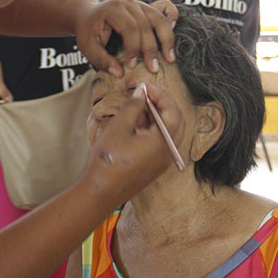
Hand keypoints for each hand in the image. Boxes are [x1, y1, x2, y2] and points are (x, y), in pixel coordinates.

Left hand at [74, 0, 176, 76]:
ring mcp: (139, 3)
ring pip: (158, 19)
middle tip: (154, 69)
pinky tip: (172, 40)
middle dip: (151, 49)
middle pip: (145, 25)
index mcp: (113, 9)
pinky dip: (170, 24)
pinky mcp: (146, 7)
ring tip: (170, 59)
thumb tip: (119, 73)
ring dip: (167, 39)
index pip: (129, 28)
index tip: (132, 65)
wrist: (88, 14)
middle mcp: (128, 3)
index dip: (133, 48)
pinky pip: (164, 13)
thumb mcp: (87, 46)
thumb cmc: (87, 31)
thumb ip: (101, 59)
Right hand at [84, 82, 184, 203]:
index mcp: (163, 142)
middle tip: (145, 93)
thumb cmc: (109, 161)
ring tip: (137, 106)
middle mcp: (168, 152)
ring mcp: (163, 160)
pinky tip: (135, 122)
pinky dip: (153, 127)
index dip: (160, 94)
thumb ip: (133, 106)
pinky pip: (161, 141)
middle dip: (162, 103)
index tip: (145, 85)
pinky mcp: (155, 165)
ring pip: (168, 130)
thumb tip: (141, 93)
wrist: (102, 192)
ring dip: (156, 115)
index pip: (172, 111)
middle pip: (175, 120)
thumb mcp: (119, 127)